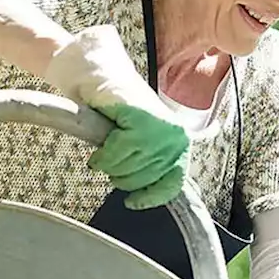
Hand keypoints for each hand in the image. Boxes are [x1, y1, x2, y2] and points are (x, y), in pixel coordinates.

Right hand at [44, 25, 189, 209]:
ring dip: (110, 163)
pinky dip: (104, 153)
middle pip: (143, 179)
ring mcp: (161, 128)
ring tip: (107, 148)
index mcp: (180, 143)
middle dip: (121, 174)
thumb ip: (149, 166)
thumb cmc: (117, 111)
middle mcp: (176, 136)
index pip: (173, 184)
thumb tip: (145, 198)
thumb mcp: (140, 144)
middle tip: (111, 157)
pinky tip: (101, 147)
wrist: (99, 76)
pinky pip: (119, 151)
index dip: (151, 197)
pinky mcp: (142, 119)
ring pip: (129, 168)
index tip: (133, 202)